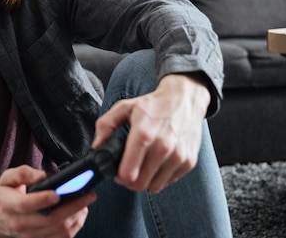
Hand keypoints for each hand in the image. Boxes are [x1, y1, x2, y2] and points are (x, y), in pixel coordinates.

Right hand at [0, 165, 96, 237]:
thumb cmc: (4, 196)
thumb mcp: (6, 178)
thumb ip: (23, 173)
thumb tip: (41, 175)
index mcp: (10, 205)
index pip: (27, 205)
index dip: (43, 199)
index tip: (58, 192)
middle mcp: (19, 224)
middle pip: (49, 219)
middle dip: (73, 207)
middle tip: (88, 195)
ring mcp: (30, 236)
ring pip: (58, 231)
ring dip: (76, 216)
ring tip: (86, 202)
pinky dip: (75, 226)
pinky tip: (80, 214)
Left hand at [92, 73, 209, 192]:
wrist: (184, 99)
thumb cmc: (153, 105)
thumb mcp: (124, 108)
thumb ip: (105, 125)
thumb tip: (97, 146)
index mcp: (144, 134)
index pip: (128, 173)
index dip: (118, 176)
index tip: (117, 170)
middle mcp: (163, 147)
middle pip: (140, 184)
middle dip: (129, 181)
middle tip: (127, 170)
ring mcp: (178, 156)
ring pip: (154, 186)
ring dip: (145, 180)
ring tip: (142, 166)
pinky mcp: (189, 161)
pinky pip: (168, 181)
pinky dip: (160, 176)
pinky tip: (157, 163)